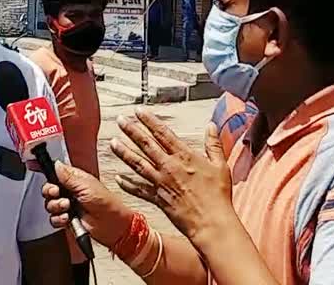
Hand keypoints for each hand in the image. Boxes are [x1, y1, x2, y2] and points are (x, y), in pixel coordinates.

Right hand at [42, 162, 133, 248]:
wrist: (111, 225)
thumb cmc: (105, 203)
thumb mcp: (86, 186)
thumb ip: (68, 176)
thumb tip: (56, 164)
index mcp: (75, 179)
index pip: (56, 173)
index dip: (48, 173)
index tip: (41, 173)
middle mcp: (69, 191)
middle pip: (48, 189)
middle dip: (50, 192)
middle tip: (58, 193)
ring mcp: (68, 206)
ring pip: (49, 205)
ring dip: (56, 206)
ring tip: (67, 207)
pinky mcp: (67, 219)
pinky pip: (53, 219)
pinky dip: (58, 219)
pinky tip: (67, 218)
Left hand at [111, 108, 234, 244]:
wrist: (211, 222)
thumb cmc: (218, 196)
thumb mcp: (220, 165)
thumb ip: (213, 144)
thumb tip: (211, 126)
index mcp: (184, 157)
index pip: (163, 133)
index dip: (149, 120)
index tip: (138, 111)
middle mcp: (169, 167)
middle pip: (146, 145)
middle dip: (131, 131)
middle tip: (120, 121)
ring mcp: (161, 182)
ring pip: (138, 164)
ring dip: (124, 152)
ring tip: (112, 143)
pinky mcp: (157, 198)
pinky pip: (138, 189)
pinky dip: (127, 184)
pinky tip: (118, 178)